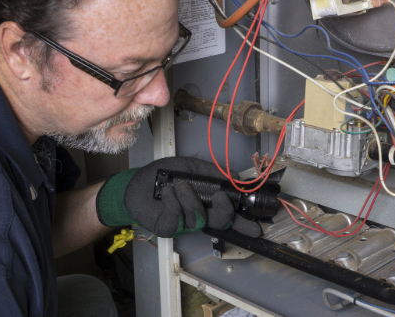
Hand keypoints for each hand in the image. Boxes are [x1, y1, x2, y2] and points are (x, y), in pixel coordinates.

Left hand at [96, 157, 261, 237]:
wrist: (137, 182)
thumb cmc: (164, 175)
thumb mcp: (192, 167)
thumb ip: (214, 172)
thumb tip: (236, 176)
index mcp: (208, 204)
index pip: (230, 217)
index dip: (244, 224)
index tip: (257, 227)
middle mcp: (199, 216)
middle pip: (220, 222)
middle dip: (225, 212)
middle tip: (221, 198)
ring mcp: (184, 225)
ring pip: (198, 219)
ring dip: (190, 199)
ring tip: (180, 185)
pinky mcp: (168, 228)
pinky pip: (177, 219)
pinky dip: (173, 202)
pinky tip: (168, 192)